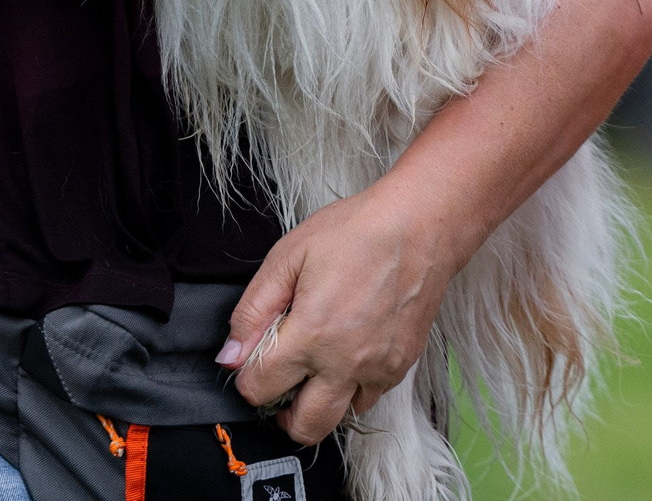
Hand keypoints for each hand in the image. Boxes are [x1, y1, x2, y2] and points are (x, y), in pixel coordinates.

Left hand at [216, 180, 464, 444]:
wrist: (421, 225)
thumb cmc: (357, 231)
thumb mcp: (289, 255)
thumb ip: (253, 309)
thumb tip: (230, 356)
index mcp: (310, 335)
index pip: (260, 389)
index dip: (247, 378)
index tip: (254, 362)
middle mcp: (344, 363)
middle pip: (303, 426)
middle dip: (283, 414)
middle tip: (282, 385)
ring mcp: (377, 369)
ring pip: (339, 418)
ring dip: (322, 401)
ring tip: (318, 366)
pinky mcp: (401, 365)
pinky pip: (370, 397)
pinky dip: (354, 387)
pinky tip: (350, 353)